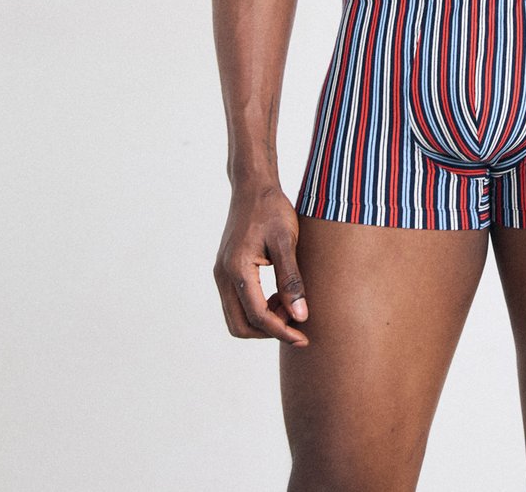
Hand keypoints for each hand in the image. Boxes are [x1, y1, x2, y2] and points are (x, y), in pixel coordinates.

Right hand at [214, 184, 308, 346]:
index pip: (258, 316)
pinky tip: (278, 297)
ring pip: (237, 317)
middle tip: (296, 322)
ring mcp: (221, 274)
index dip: (282, 331)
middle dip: (269, 331)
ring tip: (289, 306)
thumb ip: (291, 279)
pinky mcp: (225, 271)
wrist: (252, 187)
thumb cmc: (272, 209)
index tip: (304, 338)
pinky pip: (237, 303)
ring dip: (262, 321)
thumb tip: (300, 316)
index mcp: (237, 269)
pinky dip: (256, 309)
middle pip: (240, 325)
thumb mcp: (287, 241)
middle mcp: (223, 275)